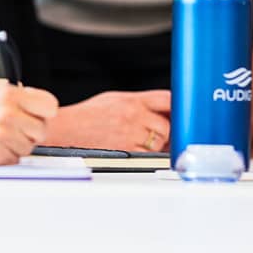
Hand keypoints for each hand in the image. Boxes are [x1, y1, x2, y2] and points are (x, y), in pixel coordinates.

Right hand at [0, 75, 57, 164]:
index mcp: (7, 95)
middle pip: (41, 129)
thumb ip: (11, 88)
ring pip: (29, 146)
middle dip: (30, 129)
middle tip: (15, 127)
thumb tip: (30, 94)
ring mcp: (2, 137)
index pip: (49, 105)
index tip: (38, 113)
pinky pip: (15, 159)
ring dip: (18, 144)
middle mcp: (7, 115)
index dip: (44, 111)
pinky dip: (6, 155)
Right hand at [43, 90, 170, 152]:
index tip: (182, 110)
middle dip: (168, 129)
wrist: (70, 128)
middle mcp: (135, 116)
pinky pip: (149, 154)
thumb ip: (138, 102)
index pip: (166, 98)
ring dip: (160, 143)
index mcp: (133, 100)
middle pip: (166, 123)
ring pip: (160, 140)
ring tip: (149, 141)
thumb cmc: (90, 114)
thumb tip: (158, 108)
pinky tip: (142, 150)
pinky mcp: (128, 151)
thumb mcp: (115, 98)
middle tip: (165, 133)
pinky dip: (150, 154)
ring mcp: (132, 134)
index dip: (178, 105)